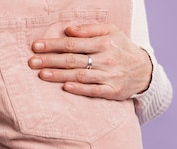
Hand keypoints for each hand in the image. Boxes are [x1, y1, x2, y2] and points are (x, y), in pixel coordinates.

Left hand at [28, 23, 152, 100]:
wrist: (144, 71)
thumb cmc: (122, 48)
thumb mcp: (111, 31)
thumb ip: (90, 29)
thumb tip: (69, 30)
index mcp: (104, 43)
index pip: (73, 43)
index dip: (53, 45)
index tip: (36, 46)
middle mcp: (107, 59)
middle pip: (73, 59)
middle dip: (51, 60)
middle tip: (32, 62)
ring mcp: (110, 76)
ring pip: (81, 75)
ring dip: (60, 75)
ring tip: (42, 75)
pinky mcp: (113, 91)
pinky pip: (94, 91)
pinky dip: (80, 89)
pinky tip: (66, 87)